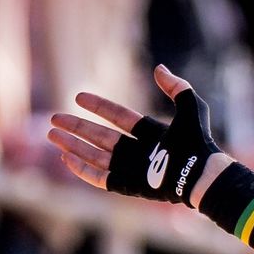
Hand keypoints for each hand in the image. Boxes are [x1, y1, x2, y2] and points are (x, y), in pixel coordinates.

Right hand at [52, 65, 227, 202]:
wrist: (200, 172)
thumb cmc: (199, 142)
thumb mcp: (191, 107)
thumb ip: (177, 87)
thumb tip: (159, 68)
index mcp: (150, 133)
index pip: (118, 117)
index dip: (98, 106)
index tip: (78, 97)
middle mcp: (138, 151)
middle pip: (100, 137)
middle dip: (76, 128)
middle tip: (54, 119)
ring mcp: (132, 169)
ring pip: (95, 156)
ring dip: (73, 146)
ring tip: (52, 136)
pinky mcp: (128, 186)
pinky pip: (100, 178)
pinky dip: (82, 169)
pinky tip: (66, 158)